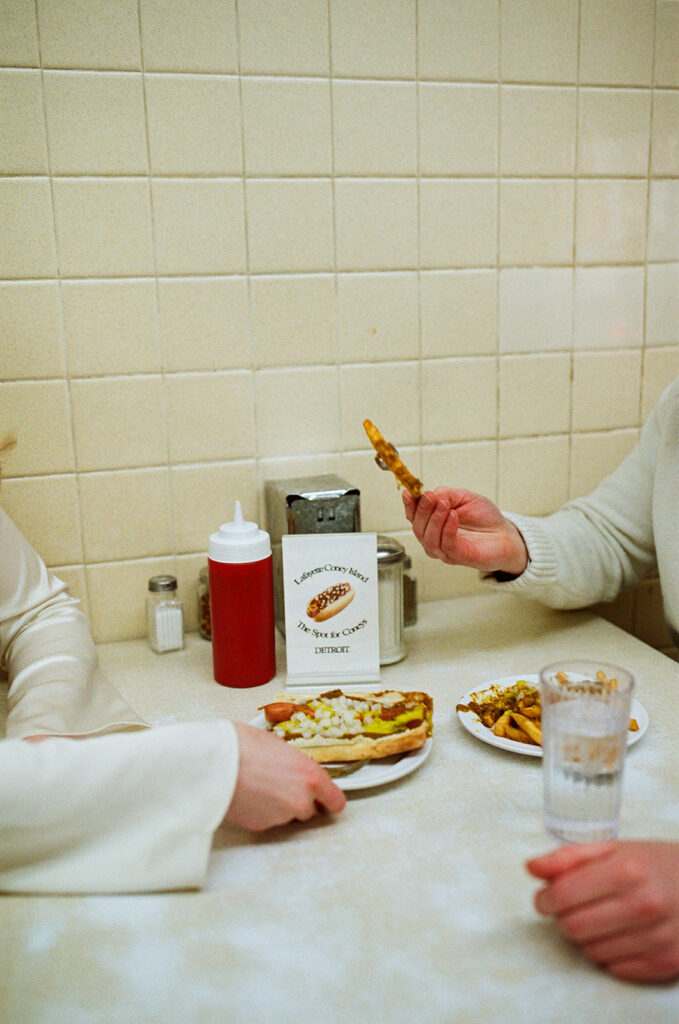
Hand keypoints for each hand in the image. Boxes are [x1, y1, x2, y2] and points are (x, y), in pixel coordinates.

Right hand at [224, 723, 346, 831]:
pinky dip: (261, 812)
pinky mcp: (261, 826)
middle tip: (280, 785)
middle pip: (310, 810)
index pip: (336, 801)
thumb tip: (292, 766)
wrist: (212, 764)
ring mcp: (281, 817)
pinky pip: (268, 820)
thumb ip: (292, 761)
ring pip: (288, 816)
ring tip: (259, 786)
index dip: (329, 800)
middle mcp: (301, 800)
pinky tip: (249, 795)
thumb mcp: (276, 743)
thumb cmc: (240, 745)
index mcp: (310, 776)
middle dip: (299, 800)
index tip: (326, 799)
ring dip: (279, 806)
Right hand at [402, 487, 527, 576]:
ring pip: (429, 539)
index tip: (408, 492)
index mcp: (433, 523)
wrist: (505, 534)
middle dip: (422, 510)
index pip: (414, 516)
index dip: (409, 505)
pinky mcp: (459, 557)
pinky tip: (453, 516)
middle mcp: (435, 538)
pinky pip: (447, 545)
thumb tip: (430, 494)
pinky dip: (447, 529)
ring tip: (444, 505)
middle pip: (418, 528)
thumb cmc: (484, 518)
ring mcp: (445, 550)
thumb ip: (447, 494)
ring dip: (434, 519)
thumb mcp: (465, 498)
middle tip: (430, 497)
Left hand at [526, 841, 678, 982]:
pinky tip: (618, 934)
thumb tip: (531, 868)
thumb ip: (568, 857)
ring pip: (591, 952)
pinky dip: (608, 954)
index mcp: (627, 871)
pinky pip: (615, 969)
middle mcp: (645, 906)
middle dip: (562, 918)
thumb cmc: (650, 864)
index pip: (563, 896)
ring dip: (586, 937)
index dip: (545, 899)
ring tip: (599, 918)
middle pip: (573, 928)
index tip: (546, 897)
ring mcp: (658, 938)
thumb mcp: (612, 848)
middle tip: (570, 908)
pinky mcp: (667, 963)